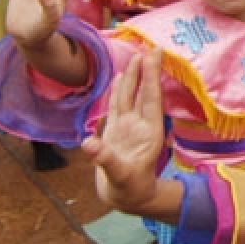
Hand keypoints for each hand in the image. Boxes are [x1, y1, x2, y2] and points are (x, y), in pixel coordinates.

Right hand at [83, 49, 165, 213]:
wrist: (126, 198)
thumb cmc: (128, 188)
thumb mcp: (118, 175)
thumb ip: (105, 158)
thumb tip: (89, 143)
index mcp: (148, 130)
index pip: (150, 96)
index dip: (152, 74)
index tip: (156, 53)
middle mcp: (140, 124)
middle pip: (142, 91)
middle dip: (145, 69)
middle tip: (148, 45)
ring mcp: (129, 126)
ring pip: (130, 95)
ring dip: (132, 76)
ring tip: (135, 55)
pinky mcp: (117, 130)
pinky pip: (118, 105)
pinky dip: (118, 90)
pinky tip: (119, 78)